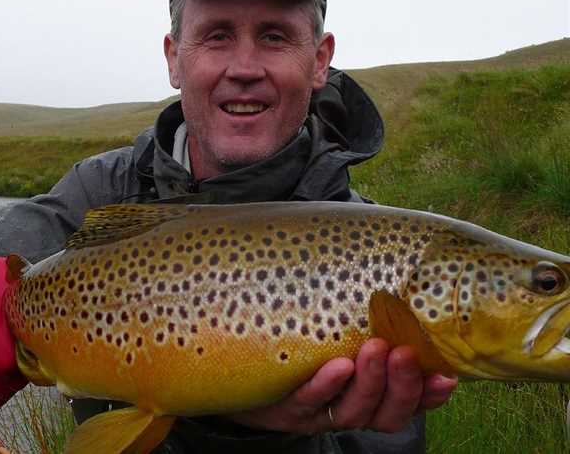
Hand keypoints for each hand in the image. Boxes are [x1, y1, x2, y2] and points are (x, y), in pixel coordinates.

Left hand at [226, 338, 457, 433]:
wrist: (233, 367)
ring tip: (374, 350)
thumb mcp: (331, 330)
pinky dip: (324, 387)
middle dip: (402, 386)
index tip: (448, 376)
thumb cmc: (295, 343)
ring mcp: (315, 412)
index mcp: (365, 393)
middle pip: (386, 413)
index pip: (408, 401)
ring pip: (352, 412)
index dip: (429, 395)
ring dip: (369, 383)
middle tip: (405, 354)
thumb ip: (362, 315)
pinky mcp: (282, 410)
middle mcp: (345, 408)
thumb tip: (394, 267)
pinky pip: (306, 402)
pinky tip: (336, 367)